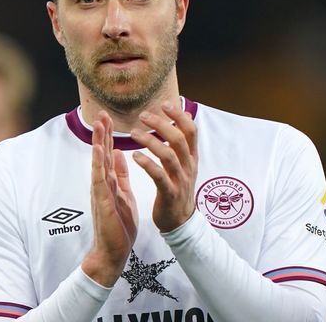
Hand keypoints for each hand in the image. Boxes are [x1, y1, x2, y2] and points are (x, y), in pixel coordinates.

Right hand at [82, 111, 138, 286]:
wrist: (113, 251)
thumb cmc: (118, 225)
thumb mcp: (123, 193)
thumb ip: (120, 174)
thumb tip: (118, 153)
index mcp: (109, 182)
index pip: (107, 154)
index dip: (108, 135)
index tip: (107, 117)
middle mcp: (102, 184)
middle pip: (100, 154)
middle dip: (101, 133)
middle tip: (101, 112)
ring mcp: (100, 192)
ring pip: (98, 163)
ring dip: (98, 143)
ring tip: (98, 125)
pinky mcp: (102, 202)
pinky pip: (100, 179)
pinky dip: (98, 164)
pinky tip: (99, 150)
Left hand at [130, 102, 197, 232]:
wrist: (180, 221)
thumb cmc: (178, 188)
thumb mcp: (185, 164)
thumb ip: (183, 142)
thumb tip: (185, 116)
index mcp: (191, 157)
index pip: (191, 130)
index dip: (179, 115)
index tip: (164, 104)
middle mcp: (188, 166)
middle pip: (178, 139)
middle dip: (161, 124)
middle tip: (143, 115)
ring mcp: (180, 180)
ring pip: (168, 155)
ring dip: (150, 141)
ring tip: (133, 133)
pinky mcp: (169, 193)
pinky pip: (159, 175)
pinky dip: (147, 163)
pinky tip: (134, 156)